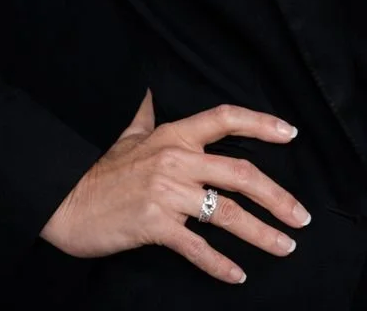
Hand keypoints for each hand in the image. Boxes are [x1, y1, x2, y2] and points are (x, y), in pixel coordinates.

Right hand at [39, 89, 309, 284]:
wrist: (64, 200)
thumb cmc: (98, 169)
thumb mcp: (127, 134)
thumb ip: (147, 115)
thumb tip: (151, 92)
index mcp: (175, 134)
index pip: (226, 118)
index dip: (261, 123)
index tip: (291, 133)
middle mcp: (177, 159)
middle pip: (240, 173)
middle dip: (277, 196)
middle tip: (302, 215)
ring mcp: (167, 193)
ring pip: (227, 212)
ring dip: (262, 233)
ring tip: (286, 246)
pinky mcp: (155, 225)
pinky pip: (197, 246)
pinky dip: (220, 264)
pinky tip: (238, 274)